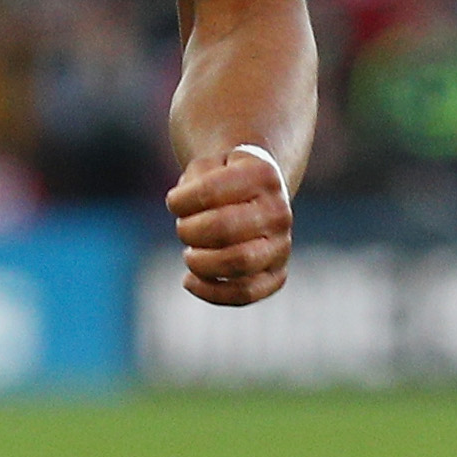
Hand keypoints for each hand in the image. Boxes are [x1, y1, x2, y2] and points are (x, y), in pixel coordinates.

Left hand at [168, 143, 291, 307]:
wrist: (258, 196)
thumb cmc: (223, 179)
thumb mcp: (207, 163)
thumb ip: (194, 179)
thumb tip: (182, 207)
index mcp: (262, 174)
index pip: (209, 192)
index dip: (180, 201)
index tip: (175, 202)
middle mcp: (278, 211)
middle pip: (223, 229)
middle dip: (189, 232)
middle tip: (184, 228)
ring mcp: (281, 245)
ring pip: (237, 264)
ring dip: (199, 263)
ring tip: (190, 253)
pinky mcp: (276, 274)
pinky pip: (245, 293)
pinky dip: (210, 292)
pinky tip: (189, 280)